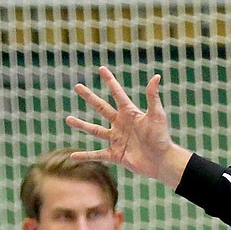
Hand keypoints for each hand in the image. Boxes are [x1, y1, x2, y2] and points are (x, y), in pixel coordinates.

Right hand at [66, 67, 191, 188]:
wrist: (163, 160)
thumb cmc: (162, 137)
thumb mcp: (157, 115)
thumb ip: (152, 97)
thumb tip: (156, 76)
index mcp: (129, 113)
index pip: (117, 93)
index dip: (110, 81)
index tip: (101, 69)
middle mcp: (120, 124)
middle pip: (101, 107)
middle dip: (89, 97)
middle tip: (77, 86)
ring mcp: (116, 139)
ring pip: (95, 130)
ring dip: (81, 124)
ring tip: (68, 119)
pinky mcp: (115, 154)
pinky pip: (97, 155)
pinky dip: (85, 156)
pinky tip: (73, 156)